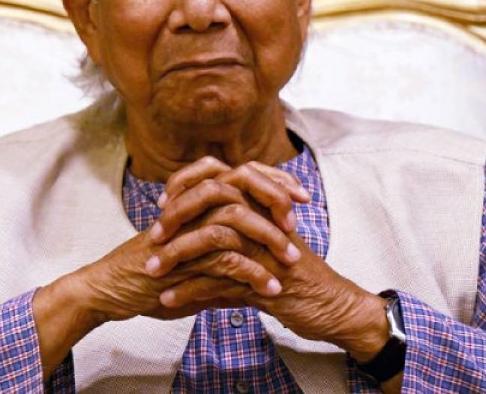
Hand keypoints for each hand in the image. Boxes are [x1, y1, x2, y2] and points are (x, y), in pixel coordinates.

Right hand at [32, 197, 298, 375]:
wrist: (111, 288)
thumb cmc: (149, 277)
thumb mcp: (193, 267)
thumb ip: (223, 267)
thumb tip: (254, 281)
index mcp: (196, 201)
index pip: (242, 175)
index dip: (274, 182)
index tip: (302, 198)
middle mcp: (192, 207)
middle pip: (243, 184)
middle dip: (277, 200)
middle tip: (300, 224)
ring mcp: (185, 228)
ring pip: (237, 219)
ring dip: (269, 241)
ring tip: (291, 264)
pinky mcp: (181, 254)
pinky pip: (224, 258)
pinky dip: (252, 274)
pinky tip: (270, 290)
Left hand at [149, 163, 389, 359]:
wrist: (333, 306)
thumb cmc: (298, 277)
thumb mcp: (266, 247)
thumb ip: (236, 237)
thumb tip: (197, 237)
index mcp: (262, 206)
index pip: (218, 179)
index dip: (186, 188)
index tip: (161, 207)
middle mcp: (263, 219)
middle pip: (211, 201)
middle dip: (176, 219)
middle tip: (152, 238)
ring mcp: (265, 247)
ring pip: (212, 239)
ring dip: (177, 256)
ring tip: (152, 272)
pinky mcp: (265, 278)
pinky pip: (220, 280)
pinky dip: (190, 290)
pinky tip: (169, 299)